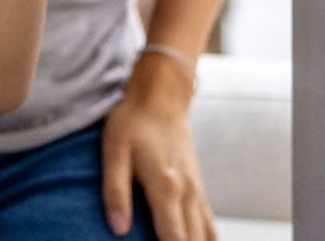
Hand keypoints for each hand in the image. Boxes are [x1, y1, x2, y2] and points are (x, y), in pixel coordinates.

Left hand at [103, 54, 213, 240]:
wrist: (160, 97)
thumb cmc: (132, 122)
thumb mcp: (114, 151)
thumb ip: (115, 190)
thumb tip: (118, 229)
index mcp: (167, 188)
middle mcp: (188, 194)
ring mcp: (197, 192)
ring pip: (206, 238)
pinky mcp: (199, 189)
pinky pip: (210, 226)